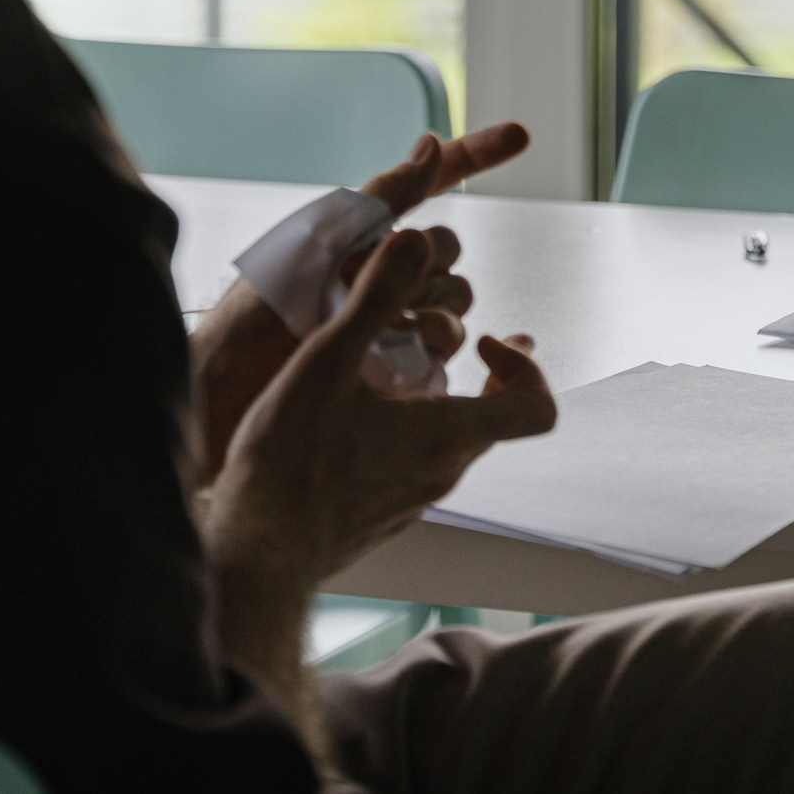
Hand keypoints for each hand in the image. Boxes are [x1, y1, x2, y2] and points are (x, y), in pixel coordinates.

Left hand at [189, 122, 528, 479]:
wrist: (225, 398)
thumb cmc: (256, 314)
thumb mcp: (318, 244)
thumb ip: (382, 197)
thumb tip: (432, 142)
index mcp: (359, 234)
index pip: (429, 183)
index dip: (477, 155)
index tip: (523, 133)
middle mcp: (378, 274)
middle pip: (448, 253)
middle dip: (428, 267)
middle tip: (380, 289)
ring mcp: (389, 322)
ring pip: (454, 306)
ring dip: (430, 316)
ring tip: (383, 335)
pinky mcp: (396, 370)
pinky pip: (446, 355)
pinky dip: (431, 353)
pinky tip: (398, 361)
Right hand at [204, 228, 556, 591]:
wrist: (256, 552)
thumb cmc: (290, 462)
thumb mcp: (329, 362)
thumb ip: (376, 298)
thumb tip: (413, 240)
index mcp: (446, 434)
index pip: (538, 409)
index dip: (527, 368)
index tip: (483, 342)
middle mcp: (443, 472)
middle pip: (500, 420)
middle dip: (492, 374)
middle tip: (471, 343)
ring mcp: (416, 500)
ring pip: (458, 444)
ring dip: (452, 402)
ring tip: (411, 374)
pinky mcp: (385, 516)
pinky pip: (421, 468)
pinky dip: (417, 433)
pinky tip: (368, 420)